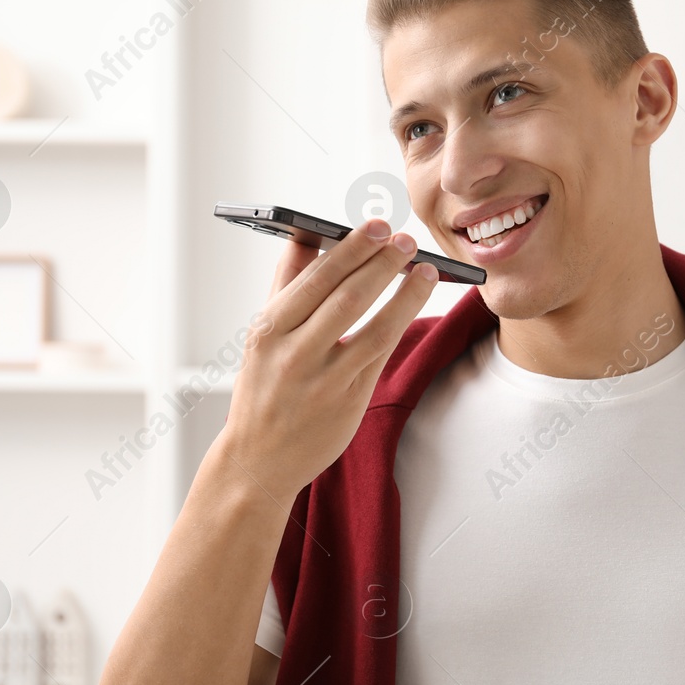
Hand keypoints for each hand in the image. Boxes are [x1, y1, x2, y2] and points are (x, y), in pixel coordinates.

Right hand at [214, 219, 436, 504]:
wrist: (258, 459)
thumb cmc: (263, 388)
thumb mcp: (262, 336)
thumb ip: (286, 285)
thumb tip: (305, 233)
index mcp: (267, 330)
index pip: (314, 279)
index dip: (350, 249)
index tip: (374, 225)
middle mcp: (294, 354)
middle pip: (346, 298)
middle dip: (381, 263)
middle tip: (406, 239)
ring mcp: (324, 381)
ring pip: (374, 328)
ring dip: (405, 294)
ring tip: (426, 268)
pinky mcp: (349, 401)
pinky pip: (381, 355)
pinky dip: (401, 323)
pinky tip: (415, 301)